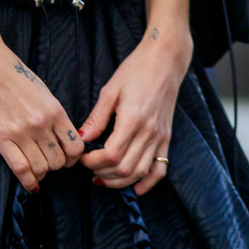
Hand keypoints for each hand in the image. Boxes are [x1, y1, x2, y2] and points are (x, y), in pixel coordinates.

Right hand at [0, 31, 83, 193]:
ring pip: (41, 168)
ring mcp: (20, 132)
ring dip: (41, 172)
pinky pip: (20, 169)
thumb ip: (53, 114)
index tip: (66, 157)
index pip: (75, 147)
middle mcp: (41, 123)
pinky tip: (30, 185)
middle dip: (56, 166)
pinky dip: (28, 182)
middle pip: (59, 161)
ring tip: (37, 168)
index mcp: (54, 110)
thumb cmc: (13, 73)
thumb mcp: (42, 91)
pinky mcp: (0, 138)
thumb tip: (63, 138)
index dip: (73, 158)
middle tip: (49, 161)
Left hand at [79, 24, 191, 195]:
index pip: (111, 155)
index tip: (82, 157)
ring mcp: (160, 137)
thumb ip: (97, 118)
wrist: (165, 60)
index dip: (93, 162)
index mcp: (133, 119)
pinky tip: (134, 188)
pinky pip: (160, 169)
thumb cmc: (135, 70)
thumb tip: (81, 138)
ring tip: (103, 178)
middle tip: (89, 168)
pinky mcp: (167, 138)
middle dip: (103, 173)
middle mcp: (149, 132)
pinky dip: (148, 183)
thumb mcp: (110, 90)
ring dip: (120, 181)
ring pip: (140, 172)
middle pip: (125, 168)